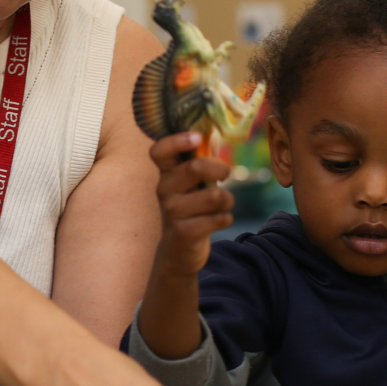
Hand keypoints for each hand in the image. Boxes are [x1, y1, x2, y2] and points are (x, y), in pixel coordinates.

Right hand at [149, 131, 233, 276]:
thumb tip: (215, 134)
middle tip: (225, 175)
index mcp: (166, 174)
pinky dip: (226, 218)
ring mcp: (172, 212)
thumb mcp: (190, 185)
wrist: (179, 251)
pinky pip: (218, 219)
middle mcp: (164, 190)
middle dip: (220, 169)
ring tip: (223, 204)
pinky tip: (218, 221)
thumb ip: (198, 162)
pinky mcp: (184, 232)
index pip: (159, 151)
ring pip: (214, 196)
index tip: (197, 138)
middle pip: (195, 168)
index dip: (177, 140)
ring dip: (227, 200)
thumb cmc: (191, 209)